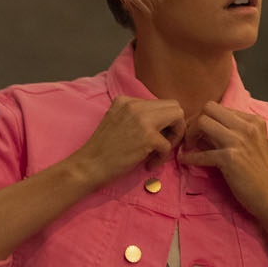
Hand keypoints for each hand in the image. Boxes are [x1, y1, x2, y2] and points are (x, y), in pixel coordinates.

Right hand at [67, 96, 185, 187]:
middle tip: (164, 143)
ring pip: (178, 117)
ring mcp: (142, 119)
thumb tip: (163, 124)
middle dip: (175, 125)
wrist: (88, 166)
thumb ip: (137, 117)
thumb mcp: (117, 122)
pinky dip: (162, 157)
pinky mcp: (148, 137)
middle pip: (173, 106)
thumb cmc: (102, 150)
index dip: (164, 121)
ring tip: (160, 151)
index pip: (159, 103)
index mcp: (126, 100)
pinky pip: (169, 145)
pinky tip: (149, 163)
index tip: (156, 137)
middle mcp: (135, 104)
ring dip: (174, 137)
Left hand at [179, 101, 267, 221]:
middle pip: (209, 108)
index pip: (221, 108)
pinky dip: (189, 157)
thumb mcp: (253, 145)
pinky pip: (201, 153)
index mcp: (254, 121)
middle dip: (196, 121)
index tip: (200, 132)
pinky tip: (185, 160)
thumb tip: (205, 130)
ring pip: (203, 122)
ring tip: (188, 147)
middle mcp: (248, 126)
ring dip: (190, 135)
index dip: (206, 119)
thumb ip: (234, 133)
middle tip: (191, 137)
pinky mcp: (230, 158)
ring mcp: (239, 141)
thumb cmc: (262, 174)